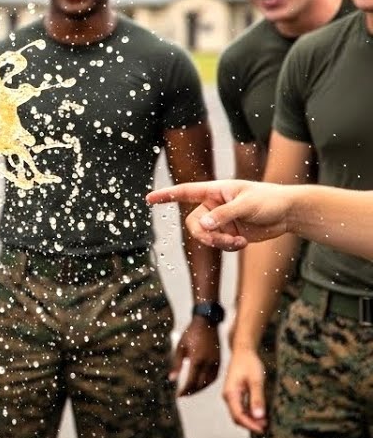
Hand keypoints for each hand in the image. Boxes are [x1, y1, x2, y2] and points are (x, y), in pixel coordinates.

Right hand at [146, 181, 290, 250]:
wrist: (288, 213)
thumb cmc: (269, 200)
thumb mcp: (246, 205)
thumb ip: (223, 214)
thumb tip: (202, 225)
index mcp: (214, 191)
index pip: (185, 192)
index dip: (166, 196)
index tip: (149, 199)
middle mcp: (213, 205)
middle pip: (193, 223)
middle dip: (206, 235)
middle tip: (222, 241)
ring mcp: (221, 220)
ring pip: (205, 236)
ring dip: (219, 243)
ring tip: (238, 242)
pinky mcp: (229, 232)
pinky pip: (219, 244)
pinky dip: (228, 246)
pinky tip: (243, 243)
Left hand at [169, 318, 219, 395]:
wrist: (207, 323)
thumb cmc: (191, 333)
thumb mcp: (180, 347)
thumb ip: (176, 364)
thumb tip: (172, 379)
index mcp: (197, 360)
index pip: (192, 381)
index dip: (185, 390)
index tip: (178, 395)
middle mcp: (208, 364)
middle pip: (201, 384)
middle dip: (192, 391)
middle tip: (183, 394)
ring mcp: (216, 363)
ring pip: (209, 382)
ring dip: (200, 389)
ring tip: (191, 391)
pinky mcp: (220, 361)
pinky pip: (215, 377)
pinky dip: (208, 383)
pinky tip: (201, 383)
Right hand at [222, 348, 267, 433]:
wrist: (243, 352)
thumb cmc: (249, 363)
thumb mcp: (256, 381)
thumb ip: (257, 399)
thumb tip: (259, 416)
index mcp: (231, 394)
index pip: (238, 415)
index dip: (250, 425)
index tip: (262, 429)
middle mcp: (228, 396)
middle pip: (237, 417)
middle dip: (250, 424)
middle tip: (266, 427)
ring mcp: (231, 396)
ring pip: (238, 414)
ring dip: (250, 420)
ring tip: (265, 422)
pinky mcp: (235, 394)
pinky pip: (240, 408)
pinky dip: (249, 414)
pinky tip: (260, 414)